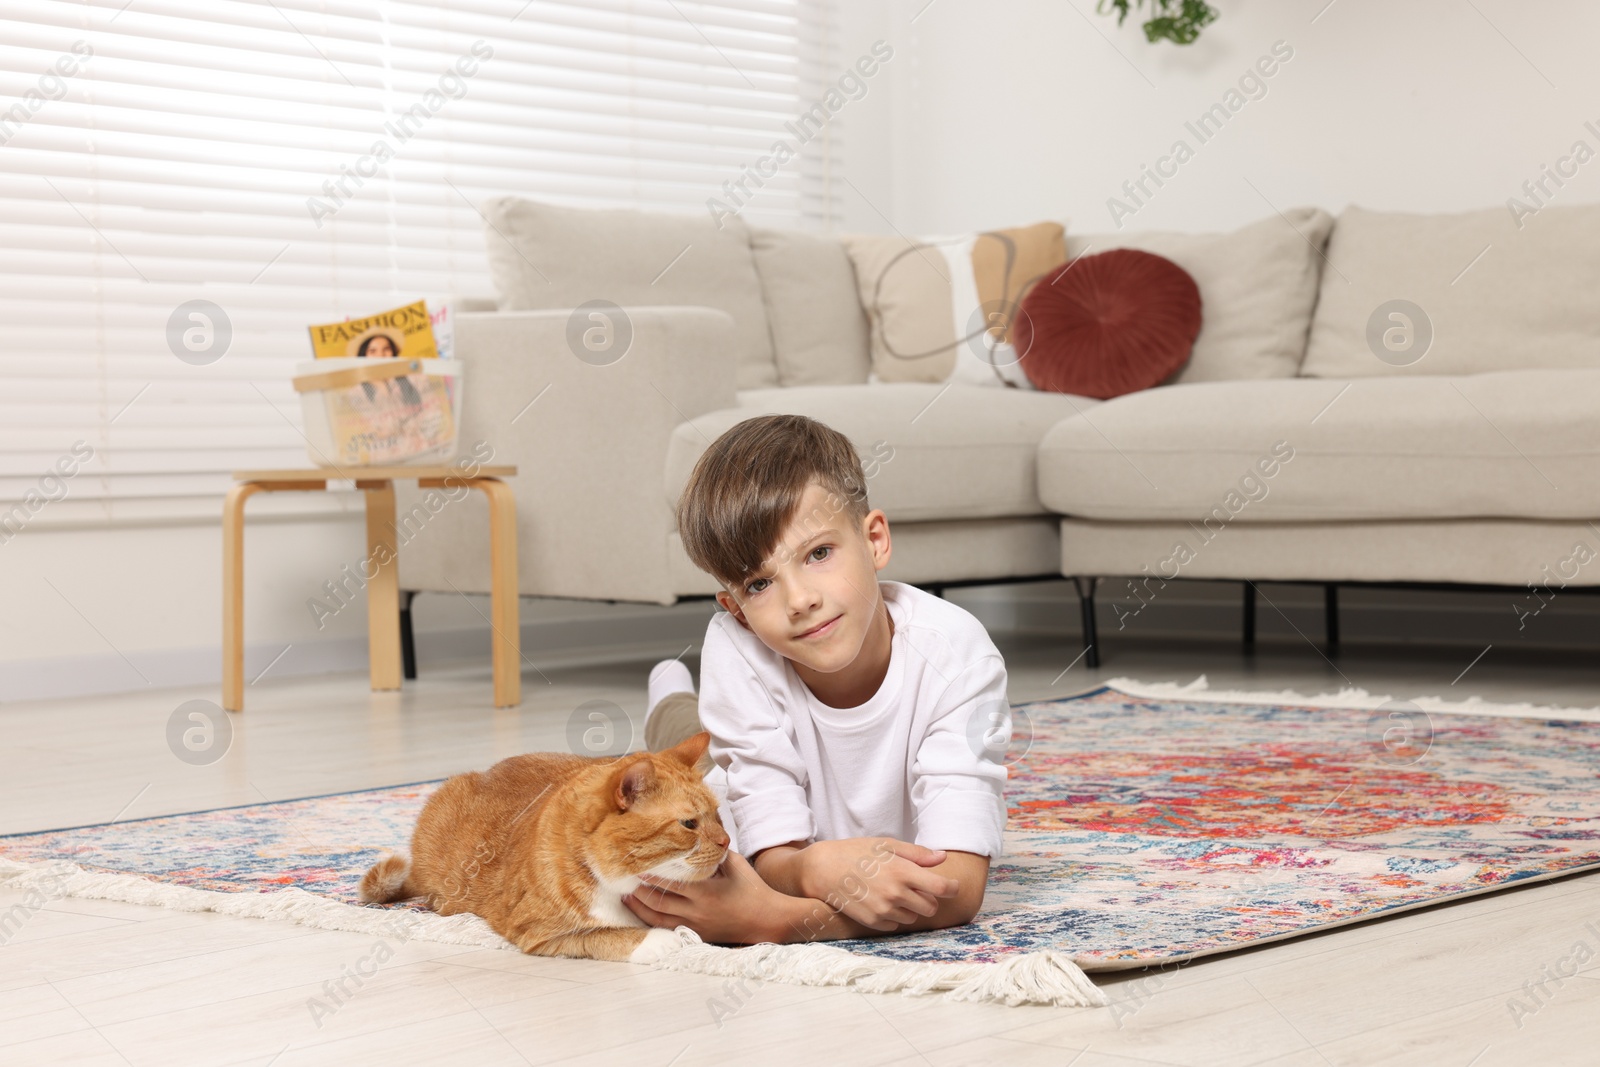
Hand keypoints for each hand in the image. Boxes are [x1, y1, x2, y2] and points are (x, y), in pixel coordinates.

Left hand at [622, 852, 785, 944]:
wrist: (768, 920)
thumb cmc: (753, 889)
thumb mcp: (736, 865)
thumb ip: (714, 853)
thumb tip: (697, 838)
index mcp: (706, 893)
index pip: (670, 884)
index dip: (650, 876)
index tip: (636, 867)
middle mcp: (697, 912)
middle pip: (658, 903)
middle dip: (638, 892)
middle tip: (623, 880)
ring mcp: (696, 927)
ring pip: (658, 920)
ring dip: (639, 909)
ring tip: (625, 898)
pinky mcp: (697, 936)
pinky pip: (668, 929)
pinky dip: (652, 921)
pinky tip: (642, 914)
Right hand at [795, 838, 958, 931]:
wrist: (823, 869)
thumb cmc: (856, 852)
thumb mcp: (886, 845)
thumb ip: (917, 854)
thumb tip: (941, 858)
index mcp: (902, 872)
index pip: (941, 888)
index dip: (952, 888)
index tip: (953, 886)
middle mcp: (895, 894)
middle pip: (930, 907)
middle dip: (928, 898)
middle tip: (915, 886)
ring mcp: (883, 910)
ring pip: (913, 917)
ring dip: (910, 907)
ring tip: (893, 891)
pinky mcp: (872, 922)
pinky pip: (895, 924)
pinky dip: (894, 915)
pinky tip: (881, 901)